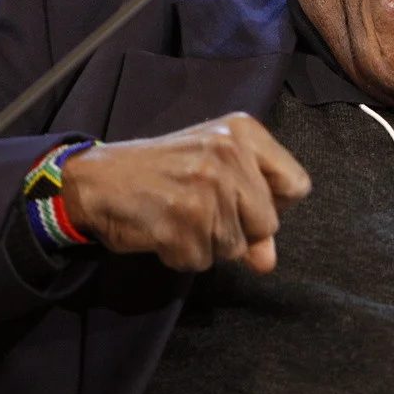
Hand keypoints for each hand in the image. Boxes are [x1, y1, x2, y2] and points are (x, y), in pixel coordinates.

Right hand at [59, 113, 310, 273]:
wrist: (97, 179)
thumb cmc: (162, 170)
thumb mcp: (215, 172)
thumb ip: (251, 210)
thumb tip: (267, 261)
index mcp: (243, 132)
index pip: (297, 185)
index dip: (275, 204)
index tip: (246, 202)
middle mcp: (229, 155)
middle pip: (268, 223)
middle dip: (239, 229)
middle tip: (201, 208)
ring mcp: (206, 189)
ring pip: (236, 247)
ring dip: (207, 243)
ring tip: (179, 215)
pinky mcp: (182, 223)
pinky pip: (202, 261)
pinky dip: (182, 255)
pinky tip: (164, 230)